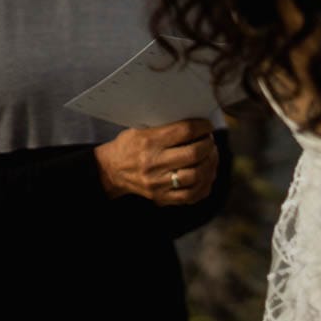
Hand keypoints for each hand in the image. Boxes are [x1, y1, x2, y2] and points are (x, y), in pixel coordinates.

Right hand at [94, 118, 218, 205]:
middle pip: (194, 154)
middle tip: (209, 141)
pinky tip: (206, 175)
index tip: (207, 126)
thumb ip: (167, 126)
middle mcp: (154, 163)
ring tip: (210, 157)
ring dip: (210, 165)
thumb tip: (197, 122)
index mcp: (150, 142)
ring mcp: (158, 184)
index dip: (203, 127)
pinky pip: (191, 196)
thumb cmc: (130, 146)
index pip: (185, 131)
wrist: (111, 171)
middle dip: (208, 145)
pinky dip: (204, 185)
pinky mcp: (161, 198)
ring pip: (196, 176)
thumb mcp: (141, 128)